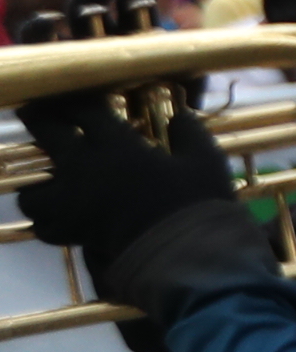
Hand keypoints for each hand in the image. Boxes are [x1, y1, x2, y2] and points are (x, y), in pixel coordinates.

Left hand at [8, 30, 246, 351]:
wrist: (185, 257)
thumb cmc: (197, 203)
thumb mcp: (206, 159)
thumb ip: (190, 132)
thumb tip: (180, 114)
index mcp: (117, 147)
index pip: (84, 112)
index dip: (77, 100)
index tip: (75, 94)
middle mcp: (84, 171)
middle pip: (47, 136)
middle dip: (39, 120)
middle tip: (36, 113)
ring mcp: (74, 206)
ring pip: (32, 191)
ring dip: (37, 183)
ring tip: (49, 179)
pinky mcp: (75, 234)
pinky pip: (45, 227)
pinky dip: (47, 221)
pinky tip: (59, 216)